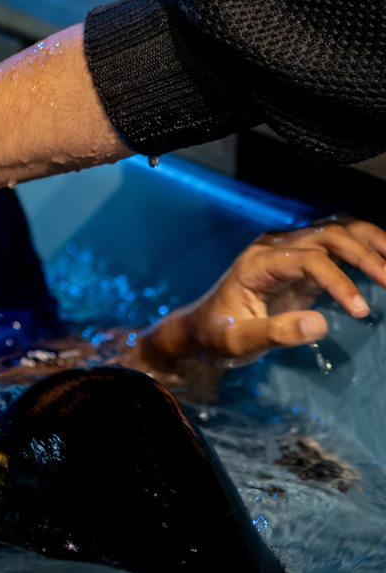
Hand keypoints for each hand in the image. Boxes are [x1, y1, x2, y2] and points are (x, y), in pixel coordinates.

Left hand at [133, 217, 385, 372]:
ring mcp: (290, 250)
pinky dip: (365, 247)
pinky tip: (385, 261)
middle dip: (365, 254)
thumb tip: (319, 325)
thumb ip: (276, 333)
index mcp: (258, 262)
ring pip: (337, 230)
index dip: (338, 281)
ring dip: (371, 242)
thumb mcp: (239, 342)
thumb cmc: (218, 335)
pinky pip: (338, 245)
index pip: (308, 259)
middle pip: (328, 235)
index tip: (360, 310)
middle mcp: (275, 247)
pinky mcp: (302, 260)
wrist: (204, 329)